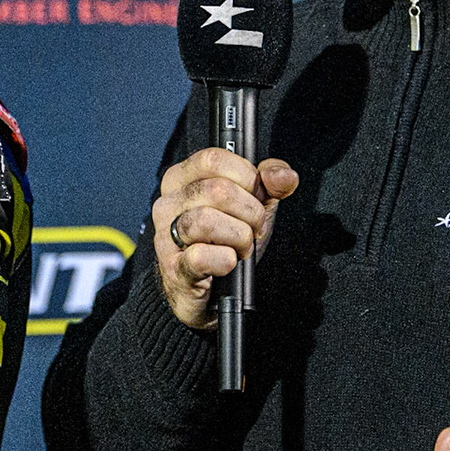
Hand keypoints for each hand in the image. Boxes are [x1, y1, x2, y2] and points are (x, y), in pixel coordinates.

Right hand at [151, 147, 296, 329]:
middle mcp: (168, 203)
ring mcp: (166, 236)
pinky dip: (226, 260)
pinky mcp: (173, 268)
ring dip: (239, 237)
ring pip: (207, 221)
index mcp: (182, 178)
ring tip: (241, 246)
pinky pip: (201, 256)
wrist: (213, 291)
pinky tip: (228, 263)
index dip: (246, 177)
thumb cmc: (226, 240)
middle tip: (254, 228)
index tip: (256, 195)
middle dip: (250, 212)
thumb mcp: (252, 204)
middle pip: (217, 190)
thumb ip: (270, 183)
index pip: (213, 159)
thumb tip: (283, 176)